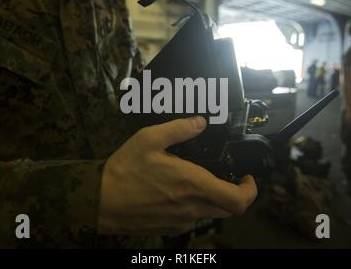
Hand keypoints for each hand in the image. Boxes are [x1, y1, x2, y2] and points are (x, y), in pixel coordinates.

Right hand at [98, 116, 257, 234]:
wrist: (99, 202)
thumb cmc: (124, 171)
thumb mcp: (149, 139)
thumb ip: (179, 129)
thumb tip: (200, 122)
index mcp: (192, 184)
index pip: (238, 200)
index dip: (250, 191)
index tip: (247, 178)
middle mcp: (192, 207)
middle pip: (228, 209)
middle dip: (233, 193)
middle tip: (224, 176)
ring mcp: (181, 221)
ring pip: (210, 213)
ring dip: (211, 198)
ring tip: (193, 179)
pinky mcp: (169, 228)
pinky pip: (191, 218)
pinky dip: (192, 206)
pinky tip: (174, 192)